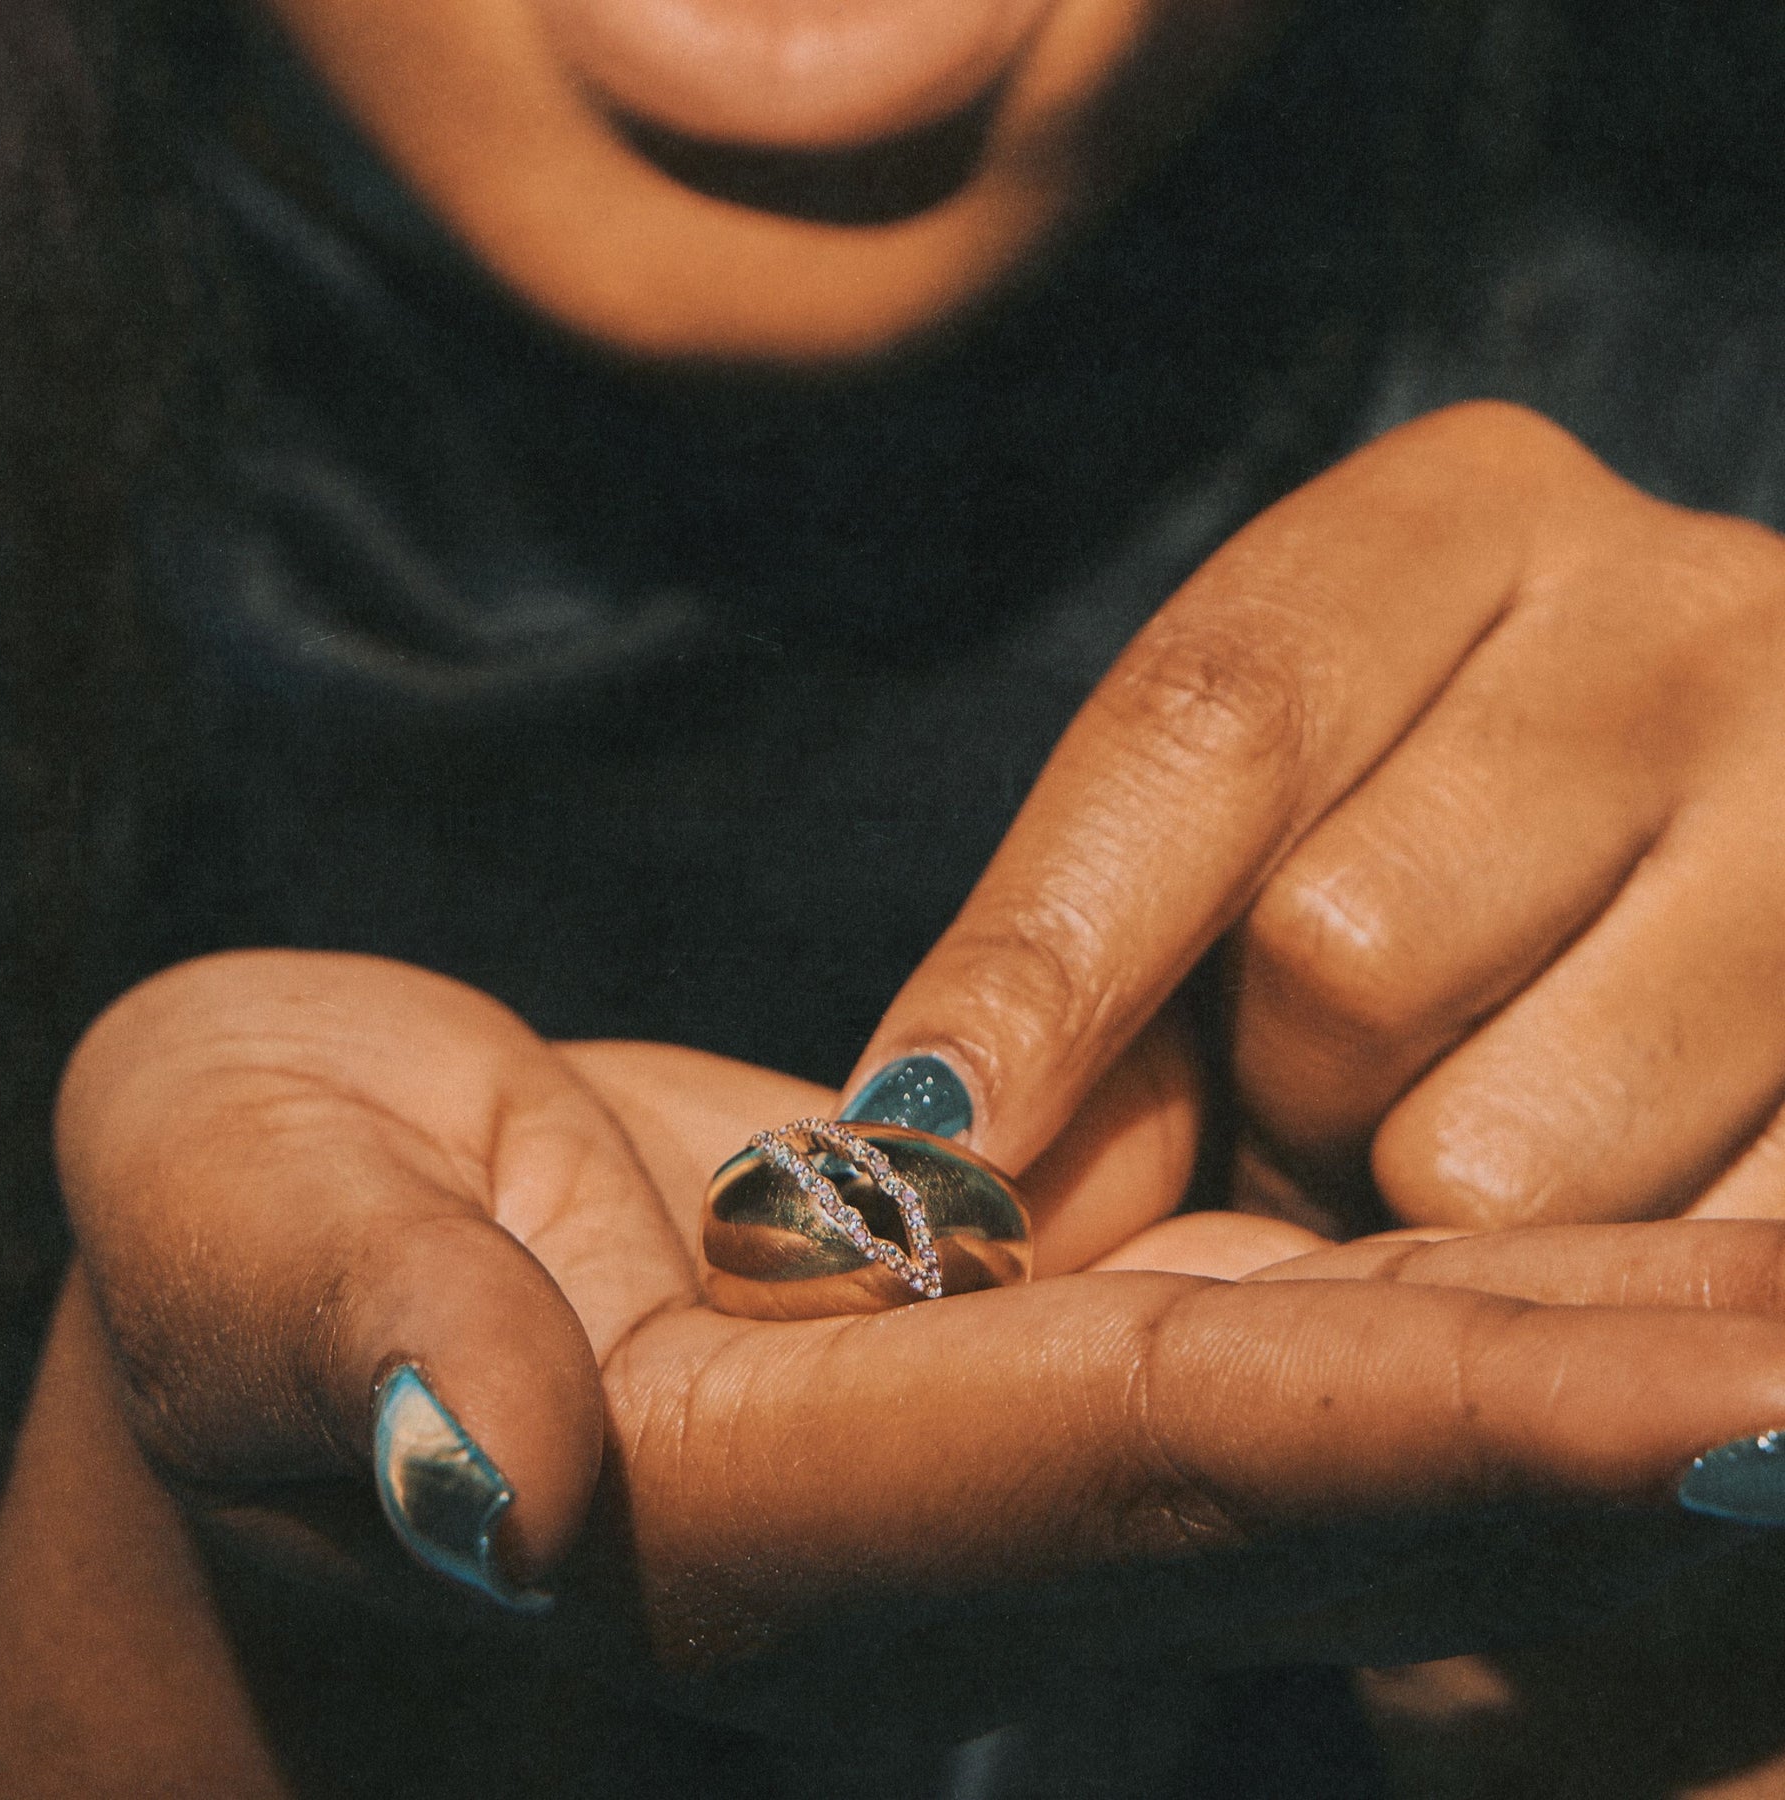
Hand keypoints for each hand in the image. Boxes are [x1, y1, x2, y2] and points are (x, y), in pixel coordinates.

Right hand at [11, 949, 1784, 1778]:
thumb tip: (486, 1468)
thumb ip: (334, 1344)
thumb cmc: (229, 1276)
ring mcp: (996, 1438)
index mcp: (770, 1507)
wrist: (285, 1322)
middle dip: (1644, 1408)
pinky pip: (1284, 1337)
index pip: (1163, 1448)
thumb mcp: (222, 1250)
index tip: (1759, 1400)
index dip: (1459, 1433)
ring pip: (1354, 1395)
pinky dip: (1486, 1321)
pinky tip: (1665, 1266)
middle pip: (1345, 1451)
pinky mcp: (1002, 1352)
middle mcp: (942, 1511)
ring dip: (1618, 1357)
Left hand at [847, 401, 1784, 1233]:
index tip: (921, 1140)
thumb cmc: (1428, 830)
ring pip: (1503, 1156)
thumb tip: (919, 1160)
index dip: (1049, 959)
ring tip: (1457, 1133)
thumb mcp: (1255, 828)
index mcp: (1468, 516)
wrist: (1723, 829)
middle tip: (1315, 1098)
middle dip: (1276, 1089)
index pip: (1214, 721)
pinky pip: (1674, 1256)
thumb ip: (1090, 968)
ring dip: (1415, 1202)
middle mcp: (1695, 619)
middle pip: (1347, 947)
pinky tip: (1594, 1186)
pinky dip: (1564, 1285)